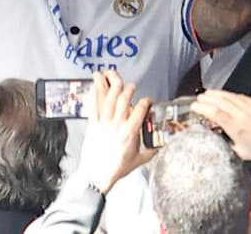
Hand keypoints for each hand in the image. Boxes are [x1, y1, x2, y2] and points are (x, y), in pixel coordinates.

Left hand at [75, 71, 154, 193]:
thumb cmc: (116, 169)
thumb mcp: (138, 161)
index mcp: (130, 132)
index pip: (140, 109)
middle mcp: (117, 125)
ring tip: (107, 73)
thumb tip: (158, 147)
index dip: (145, 101)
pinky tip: (94, 86)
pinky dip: (93, 95)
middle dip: (127, 87)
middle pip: (122, 98)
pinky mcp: (92, 125)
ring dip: (107, 83)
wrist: (97, 176)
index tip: (147, 100)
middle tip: (129, 85)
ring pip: (106, 98)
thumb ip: (149, 152)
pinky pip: (92, 106)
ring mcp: (103, 124)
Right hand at [189, 90, 250, 168]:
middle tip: (198, 98)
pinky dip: (230, 95)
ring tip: (208, 93)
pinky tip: (225, 95)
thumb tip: (216, 139)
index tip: (194, 106)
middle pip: (220, 101)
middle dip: (207, 98)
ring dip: (217, 94)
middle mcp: (242, 114)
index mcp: (236, 127)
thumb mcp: (240, 152)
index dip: (202, 107)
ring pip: (230, 96)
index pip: (214, 112)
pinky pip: (240, 96)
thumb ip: (227, 144)